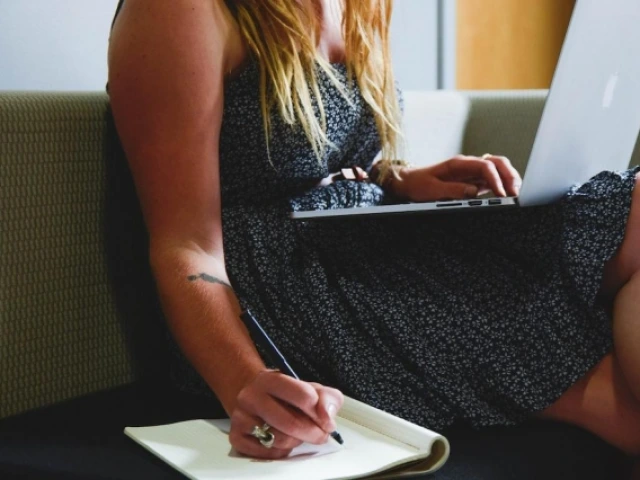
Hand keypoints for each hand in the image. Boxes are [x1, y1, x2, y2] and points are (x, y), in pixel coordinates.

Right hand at [229, 370, 343, 458]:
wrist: (254, 396)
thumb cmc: (286, 395)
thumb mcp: (311, 388)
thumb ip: (327, 398)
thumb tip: (327, 418)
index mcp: (271, 379)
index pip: (303, 396)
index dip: (320, 412)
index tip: (326, 419)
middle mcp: (251, 396)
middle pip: (291, 423)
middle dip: (313, 433)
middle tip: (321, 434)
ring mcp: (241, 417)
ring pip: (280, 440)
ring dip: (297, 441)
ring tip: (298, 433)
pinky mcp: (236, 437)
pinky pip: (268, 453)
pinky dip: (282, 450)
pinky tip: (282, 439)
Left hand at [398, 154, 521, 201]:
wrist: (409, 182)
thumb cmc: (419, 184)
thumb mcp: (432, 189)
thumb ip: (452, 190)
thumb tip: (473, 192)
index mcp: (459, 163)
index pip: (485, 165)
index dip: (496, 179)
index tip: (501, 193)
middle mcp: (469, 165)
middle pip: (497, 163)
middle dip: (509, 175)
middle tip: (516, 193)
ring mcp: (472, 173)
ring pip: (498, 170)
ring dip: (509, 179)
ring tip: (515, 194)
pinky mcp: (473, 182)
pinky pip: (493, 180)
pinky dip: (502, 186)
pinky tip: (506, 196)